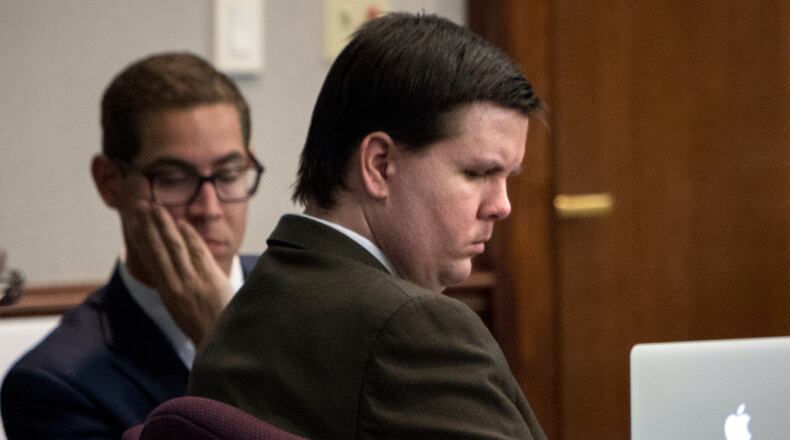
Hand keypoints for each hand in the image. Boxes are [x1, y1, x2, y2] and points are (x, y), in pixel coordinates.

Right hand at [124, 201, 232, 343]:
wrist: (223, 343)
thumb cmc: (205, 327)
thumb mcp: (183, 309)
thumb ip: (176, 287)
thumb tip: (169, 267)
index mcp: (168, 293)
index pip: (151, 260)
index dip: (142, 240)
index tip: (134, 224)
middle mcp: (176, 286)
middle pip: (160, 249)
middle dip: (149, 226)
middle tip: (141, 207)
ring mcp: (193, 281)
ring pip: (175, 247)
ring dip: (165, 225)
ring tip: (156, 208)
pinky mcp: (211, 279)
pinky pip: (198, 252)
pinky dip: (189, 236)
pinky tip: (182, 223)